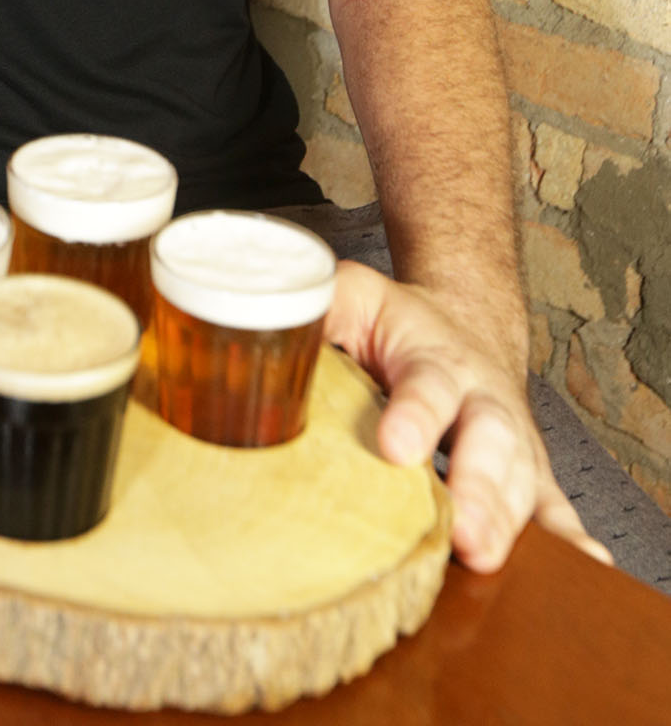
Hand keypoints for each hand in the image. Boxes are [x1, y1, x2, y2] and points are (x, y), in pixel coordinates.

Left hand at [326, 260, 612, 572]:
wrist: (466, 322)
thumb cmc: (399, 322)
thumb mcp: (356, 297)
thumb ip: (321, 311)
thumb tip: (276, 331)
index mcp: (435, 358)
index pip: (427, 385)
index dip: (415, 415)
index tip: (396, 447)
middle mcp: (483, 399)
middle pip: (490, 442)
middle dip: (478, 489)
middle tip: (463, 532)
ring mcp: (511, 438)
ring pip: (523, 481)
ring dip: (510, 522)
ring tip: (488, 558)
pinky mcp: (528, 472)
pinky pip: (554, 504)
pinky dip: (568, 536)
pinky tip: (585, 563)